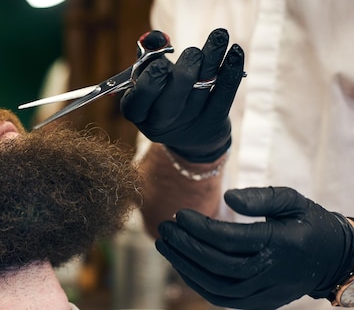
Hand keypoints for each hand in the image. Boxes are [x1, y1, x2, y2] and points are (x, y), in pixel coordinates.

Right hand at [120, 28, 244, 161]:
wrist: (189, 132)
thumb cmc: (162, 94)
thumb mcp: (148, 77)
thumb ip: (148, 55)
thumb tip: (155, 38)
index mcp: (137, 111)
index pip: (139, 97)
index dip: (150, 81)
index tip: (161, 63)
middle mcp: (160, 122)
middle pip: (172, 98)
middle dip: (185, 71)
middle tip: (194, 53)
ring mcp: (188, 123)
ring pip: (201, 88)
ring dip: (212, 58)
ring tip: (220, 35)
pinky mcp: (213, 122)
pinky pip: (224, 94)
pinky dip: (231, 71)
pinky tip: (235, 52)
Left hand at [156, 187, 353, 309]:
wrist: (332, 259)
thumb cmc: (307, 222)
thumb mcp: (292, 200)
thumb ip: (261, 197)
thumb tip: (228, 197)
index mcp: (281, 244)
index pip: (232, 240)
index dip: (201, 228)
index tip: (179, 213)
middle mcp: (273, 272)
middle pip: (220, 265)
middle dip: (186, 247)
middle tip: (165, 227)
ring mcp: (267, 292)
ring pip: (218, 287)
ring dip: (185, 266)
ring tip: (165, 244)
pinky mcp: (260, 303)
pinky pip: (222, 299)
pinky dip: (197, 283)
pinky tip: (180, 263)